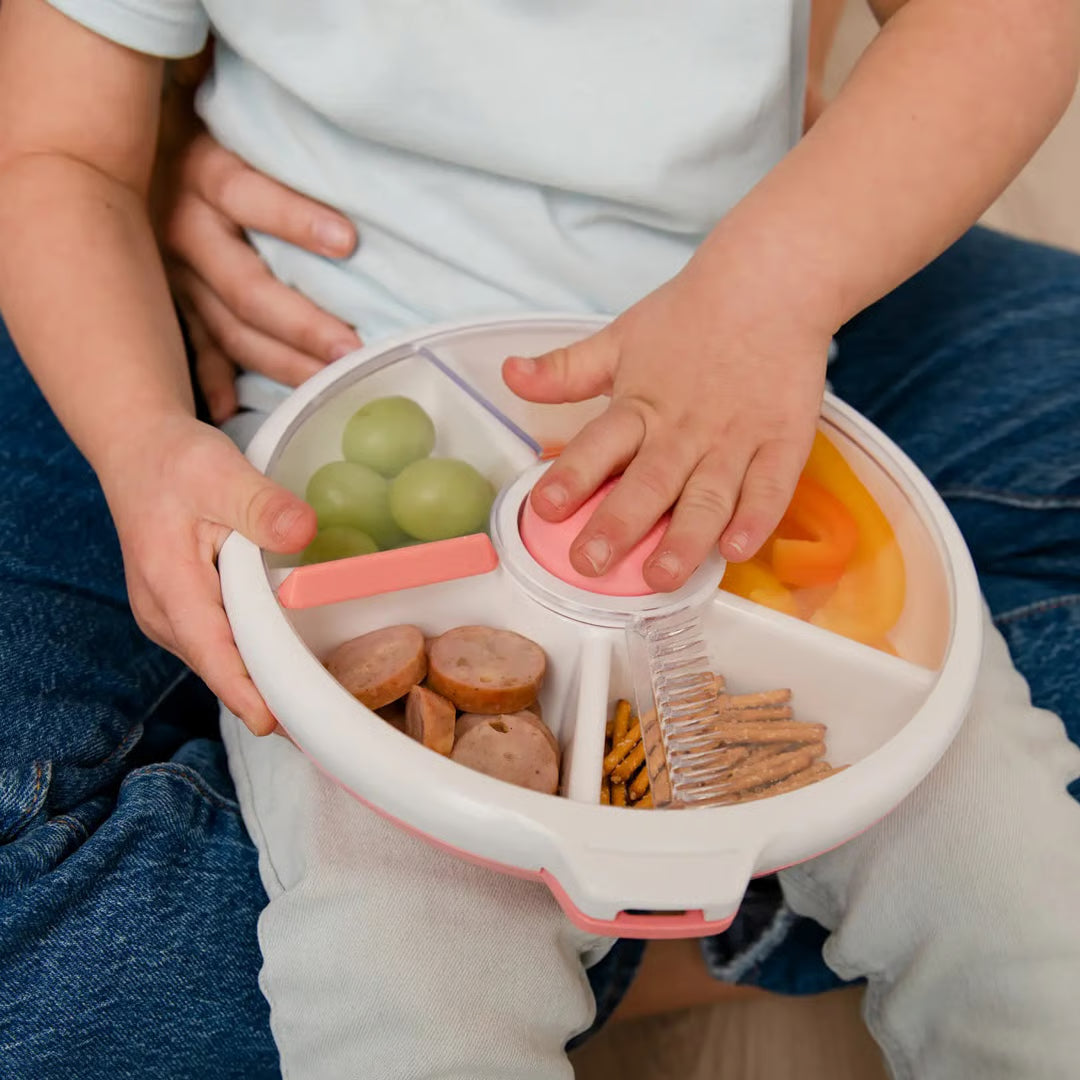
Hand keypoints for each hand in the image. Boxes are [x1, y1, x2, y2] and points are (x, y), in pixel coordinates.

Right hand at [100, 414, 316, 734]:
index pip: (210, 652)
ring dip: (262, 680)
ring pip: (220, 659)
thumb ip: (262, 505)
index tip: (275, 724)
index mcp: (169, 583)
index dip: (244, 691)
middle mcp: (162, 612)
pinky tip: (291, 665)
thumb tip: (303, 532)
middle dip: (266, 696)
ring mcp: (169, 616)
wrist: (137, 450)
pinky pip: (220, 644)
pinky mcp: (182, 611)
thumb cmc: (175, 461)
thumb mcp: (221, 472)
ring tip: (317, 704)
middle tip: (321, 725)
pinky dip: (252, 657)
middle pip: (220, 666)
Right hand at [159, 132, 362, 422]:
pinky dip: (211, 380)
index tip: (349, 241)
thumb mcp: (232, 117)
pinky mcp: (167, 297)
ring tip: (328, 385)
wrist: (114, 134)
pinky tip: (229, 410)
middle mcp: (182, 227)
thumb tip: (350, 150)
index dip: (296, 218)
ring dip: (279, 361)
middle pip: (247, 286)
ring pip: (229, 328)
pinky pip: (193, 346)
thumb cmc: (201, 124)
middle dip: (303, 324)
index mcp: (202, 173)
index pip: (251, 195)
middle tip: (352, 350)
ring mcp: (171, 271)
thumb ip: (276, 139)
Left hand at [503, 255, 830, 592]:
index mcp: (640, 405)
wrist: (771, 283)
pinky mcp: (783, 444)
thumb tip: (509, 374)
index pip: (598, 445)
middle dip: (619, 525)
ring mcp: (736, 440)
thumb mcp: (620, 340)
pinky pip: (771, 488)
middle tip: (591, 562)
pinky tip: (735, 550)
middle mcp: (684, 430)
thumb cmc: (690, 318)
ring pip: (708, 497)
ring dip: (684, 538)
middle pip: (649, 482)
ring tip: (662, 576)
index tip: (544, 508)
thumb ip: (565, 371)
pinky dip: (755, 519)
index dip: (571, 476)